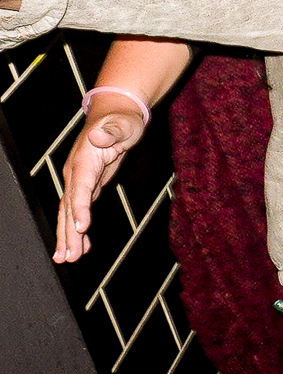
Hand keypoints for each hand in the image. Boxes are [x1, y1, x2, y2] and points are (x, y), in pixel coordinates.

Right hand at [56, 99, 147, 262]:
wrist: (116, 115)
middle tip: (67, 257)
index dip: (80, 208)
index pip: (80, 187)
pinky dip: (78, 228)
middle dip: (68, 232)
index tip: (81, 228)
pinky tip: (81, 246)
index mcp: (85, 159)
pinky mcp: (87, 184)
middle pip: (70, 206)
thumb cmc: (123, 120)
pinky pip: (78, 210)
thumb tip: (100, 137)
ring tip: (68, 258)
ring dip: (69, 236)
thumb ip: (113, 131)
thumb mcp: (123, 123)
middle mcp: (76, 172)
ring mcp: (79, 179)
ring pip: (70, 212)